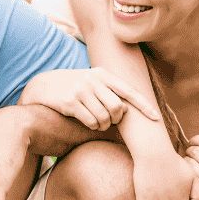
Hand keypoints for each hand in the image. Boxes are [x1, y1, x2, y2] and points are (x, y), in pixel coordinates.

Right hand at [21, 68, 159, 129]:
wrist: (42, 86)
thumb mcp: (91, 81)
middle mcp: (93, 80)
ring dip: (103, 125)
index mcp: (102, 74)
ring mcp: (81, 90)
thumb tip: (130, 108)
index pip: (129, 91)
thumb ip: (110, 90)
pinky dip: (92, 126)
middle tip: (109, 121)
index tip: (156, 119)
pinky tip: (85, 121)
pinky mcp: (71, 102)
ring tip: (96, 122)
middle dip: (116, 120)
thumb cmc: (72, 86)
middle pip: (118, 109)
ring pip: (105, 118)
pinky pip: (91, 122)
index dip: (144, 106)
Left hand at [184, 136, 198, 199]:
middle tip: (187, 155)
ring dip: (185, 163)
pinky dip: (187, 178)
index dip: (195, 139)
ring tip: (186, 167)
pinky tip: (188, 180)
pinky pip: (190, 181)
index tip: (192, 142)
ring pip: (189, 164)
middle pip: (195, 150)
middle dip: (188, 150)